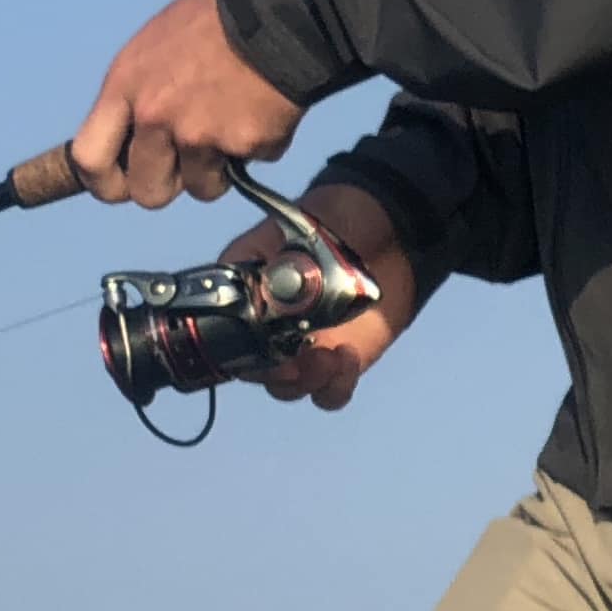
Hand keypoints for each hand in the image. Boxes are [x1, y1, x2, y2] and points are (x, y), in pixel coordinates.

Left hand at [73, 0, 305, 207]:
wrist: (272, 6)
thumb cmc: (210, 22)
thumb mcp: (149, 53)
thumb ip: (136, 100)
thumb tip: (134, 144)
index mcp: (124, 88)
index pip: (89, 159)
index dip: (104, 183)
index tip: (122, 185)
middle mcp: (154, 116)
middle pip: (147, 193)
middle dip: (168, 185)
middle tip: (186, 163)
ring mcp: (200, 134)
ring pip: (201, 189)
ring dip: (217, 169)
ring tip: (230, 124)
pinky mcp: (246, 144)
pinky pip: (250, 167)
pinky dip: (257, 147)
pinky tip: (261, 109)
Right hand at [220, 184, 422, 409]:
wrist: (390, 225)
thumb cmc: (340, 217)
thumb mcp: (308, 230)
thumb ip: (291, 263)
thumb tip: (276, 297)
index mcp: (246, 286)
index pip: (221, 326)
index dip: (234, 349)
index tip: (265, 352)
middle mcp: (267, 320)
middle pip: (251, 367)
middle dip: (274, 374)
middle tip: (298, 365)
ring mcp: (301, 342)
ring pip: (286, 386)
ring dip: (305, 382)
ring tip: (331, 359)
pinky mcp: (336, 357)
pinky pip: (327, 392)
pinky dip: (334, 387)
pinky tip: (348, 358)